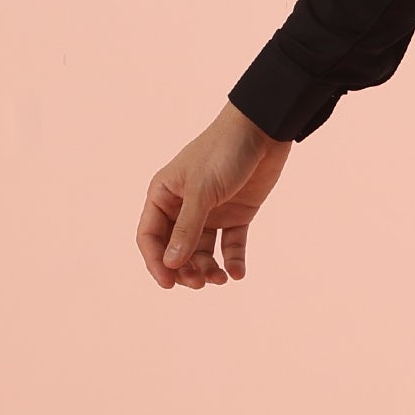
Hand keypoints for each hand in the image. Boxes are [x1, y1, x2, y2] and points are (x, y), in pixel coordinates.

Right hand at [136, 102, 292, 289]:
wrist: (263, 130)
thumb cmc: (224, 152)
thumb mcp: (202, 191)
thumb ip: (187, 228)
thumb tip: (171, 264)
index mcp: (164, 195)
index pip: (150, 236)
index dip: (156, 262)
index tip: (169, 283)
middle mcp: (184, 206)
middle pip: (175, 249)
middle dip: (184, 269)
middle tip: (200, 283)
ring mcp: (211, 211)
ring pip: (202, 251)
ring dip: (208, 269)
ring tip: (221, 279)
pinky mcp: (237, 214)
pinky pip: (230, 244)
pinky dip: (232, 261)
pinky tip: (237, 273)